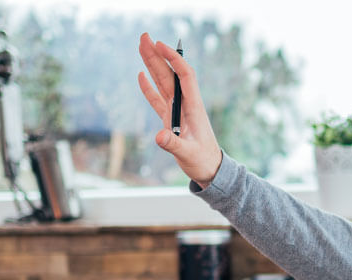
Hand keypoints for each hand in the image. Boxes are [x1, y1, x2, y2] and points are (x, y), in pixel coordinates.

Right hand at [137, 32, 223, 186]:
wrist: (210, 170)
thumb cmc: (203, 161)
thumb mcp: (188, 154)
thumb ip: (173, 145)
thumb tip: (158, 136)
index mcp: (193, 107)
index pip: (184, 76)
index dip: (173, 59)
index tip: (160, 45)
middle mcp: (185, 105)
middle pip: (170, 74)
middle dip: (157, 54)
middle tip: (144, 36)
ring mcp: (177, 111)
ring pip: (162, 82)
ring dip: (152, 65)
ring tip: (141, 47)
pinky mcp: (170, 119)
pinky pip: (157, 99)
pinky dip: (148, 87)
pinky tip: (141, 75)